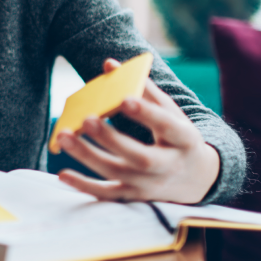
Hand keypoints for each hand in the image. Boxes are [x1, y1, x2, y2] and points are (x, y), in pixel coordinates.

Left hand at [56, 58, 219, 203]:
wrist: (197, 178)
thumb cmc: (177, 136)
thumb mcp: (170, 112)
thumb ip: (142, 88)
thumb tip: (110, 64)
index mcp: (183, 139)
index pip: (166, 125)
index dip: (146, 113)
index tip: (124, 99)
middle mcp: (168, 165)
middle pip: (140, 156)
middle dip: (112, 139)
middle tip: (87, 118)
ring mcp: (150, 184)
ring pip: (118, 174)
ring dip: (88, 156)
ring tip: (63, 136)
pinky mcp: (134, 195)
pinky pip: (108, 194)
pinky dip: (85, 186)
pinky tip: (63, 174)